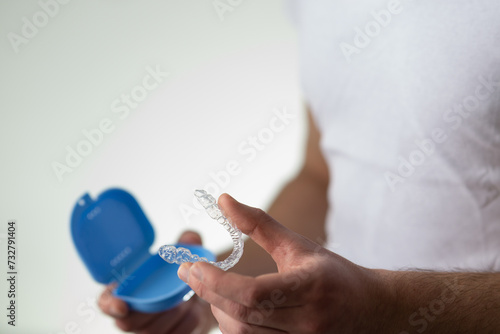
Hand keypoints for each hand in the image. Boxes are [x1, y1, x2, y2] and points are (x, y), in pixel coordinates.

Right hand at [98, 231, 215, 333]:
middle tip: (173, 298)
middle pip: (130, 323)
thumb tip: (190, 239)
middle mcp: (132, 313)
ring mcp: (148, 328)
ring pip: (153, 331)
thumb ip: (186, 242)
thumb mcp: (185, 254)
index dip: (110, 305)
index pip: (106, 301)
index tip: (121, 305)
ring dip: (174, 315)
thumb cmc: (182, 272)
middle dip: (152, 311)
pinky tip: (193, 311)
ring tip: (187, 300)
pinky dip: (186, 323)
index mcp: (127, 289)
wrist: (202, 293)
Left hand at [178, 194, 392, 333]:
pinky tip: (228, 309)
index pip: (254, 292)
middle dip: (210, 293)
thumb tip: (223, 201)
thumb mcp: (297, 244)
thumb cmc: (332, 273)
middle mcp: (307, 319)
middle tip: (191, 273)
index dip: (218, 282)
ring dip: (220, 311)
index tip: (193, 266)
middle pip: (244, 315)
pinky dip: (235, 326)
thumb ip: (258, 224)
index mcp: (309, 286)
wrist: (369, 308)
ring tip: (210, 288)